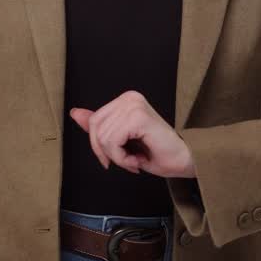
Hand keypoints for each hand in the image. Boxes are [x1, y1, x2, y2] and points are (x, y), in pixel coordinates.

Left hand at [69, 90, 196, 178]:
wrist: (185, 162)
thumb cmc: (158, 153)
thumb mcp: (121, 140)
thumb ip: (100, 127)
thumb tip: (75, 113)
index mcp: (125, 100)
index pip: (94, 120)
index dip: (98, 146)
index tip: (114, 158)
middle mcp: (129, 98)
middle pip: (95, 128)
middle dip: (107, 152)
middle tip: (127, 161)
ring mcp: (134, 105)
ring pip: (103, 137)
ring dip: (118, 158)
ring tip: (135, 160)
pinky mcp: (138, 117)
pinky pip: (113, 142)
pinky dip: (122, 158)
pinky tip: (138, 160)